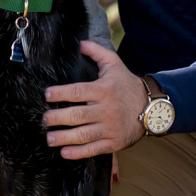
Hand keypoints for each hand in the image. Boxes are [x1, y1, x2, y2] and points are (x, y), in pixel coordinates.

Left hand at [43, 42, 149, 159]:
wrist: (152, 107)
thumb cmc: (128, 85)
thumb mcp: (115, 65)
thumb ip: (97, 52)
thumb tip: (81, 43)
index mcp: (104, 90)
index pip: (78, 91)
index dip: (61, 93)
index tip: (47, 94)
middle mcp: (107, 109)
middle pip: (78, 115)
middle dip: (58, 118)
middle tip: (44, 119)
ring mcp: (111, 128)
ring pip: (84, 134)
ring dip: (64, 137)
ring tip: (49, 138)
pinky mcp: (114, 142)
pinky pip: (94, 149)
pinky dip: (79, 152)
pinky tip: (65, 152)